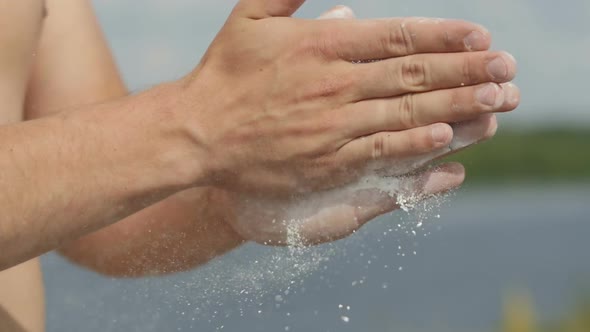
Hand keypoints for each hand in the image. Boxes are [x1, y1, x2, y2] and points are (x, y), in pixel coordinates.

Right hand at [180, 0, 516, 195]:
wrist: (198, 133)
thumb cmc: (224, 73)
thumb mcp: (249, 15)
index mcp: (320, 44)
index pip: (396, 35)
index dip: (443, 35)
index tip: (480, 36)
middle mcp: (333, 83)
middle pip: (412, 74)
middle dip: (466, 70)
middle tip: (507, 70)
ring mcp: (331, 125)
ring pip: (406, 113)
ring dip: (457, 105)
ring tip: (497, 100)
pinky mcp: (326, 161)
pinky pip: (380, 150)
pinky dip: (416, 143)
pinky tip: (449, 136)